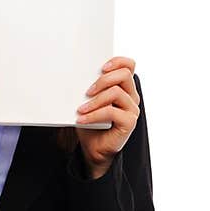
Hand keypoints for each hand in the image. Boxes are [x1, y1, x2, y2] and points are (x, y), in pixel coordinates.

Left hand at [74, 55, 139, 177]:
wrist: (94, 149)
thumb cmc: (92, 124)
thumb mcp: (89, 102)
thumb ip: (91, 88)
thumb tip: (78, 77)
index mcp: (124, 87)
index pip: (129, 65)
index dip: (117, 61)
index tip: (101, 68)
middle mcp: (132, 96)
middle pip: (124, 75)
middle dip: (103, 80)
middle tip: (87, 91)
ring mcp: (132, 109)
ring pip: (116, 92)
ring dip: (95, 100)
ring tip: (81, 109)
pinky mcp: (129, 122)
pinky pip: (111, 111)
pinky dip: (94, 115)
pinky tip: (82, 119)